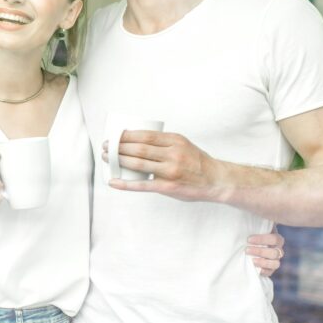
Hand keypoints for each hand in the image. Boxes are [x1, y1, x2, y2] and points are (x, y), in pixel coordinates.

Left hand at [104, 130, 224, 201]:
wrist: (216, 180)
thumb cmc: (196, 162)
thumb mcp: (183, 145)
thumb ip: (163, 143)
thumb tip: (135, 140)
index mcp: (175, 141)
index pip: (145, 135)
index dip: (126, 135)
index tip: (114, 136)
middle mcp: (173, 154)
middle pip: (138, 148)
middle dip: (118, 147)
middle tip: (106, 147)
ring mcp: (170, 171)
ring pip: (138, 164)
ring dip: (118, 161)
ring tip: (107, 159)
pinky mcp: (168, 187)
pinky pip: (142, 185)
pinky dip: (125, 184)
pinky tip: (113, 181)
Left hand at [245, 227, 284, 276]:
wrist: (247, 245)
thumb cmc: (251, 234)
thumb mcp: (254, 228)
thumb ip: (255, 224)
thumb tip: (247, 215)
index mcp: (276, 238)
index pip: (275, 239)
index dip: (263, 240)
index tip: (249, 239)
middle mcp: (278, 249)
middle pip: (275, 252)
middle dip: (260, 251)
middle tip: (247, 250)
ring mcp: (275, 260)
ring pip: (276, 263)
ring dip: (263, 262)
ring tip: (252, 260)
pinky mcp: (270, 269)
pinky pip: (270, 272)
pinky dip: (264, 271)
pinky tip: (255, 268)